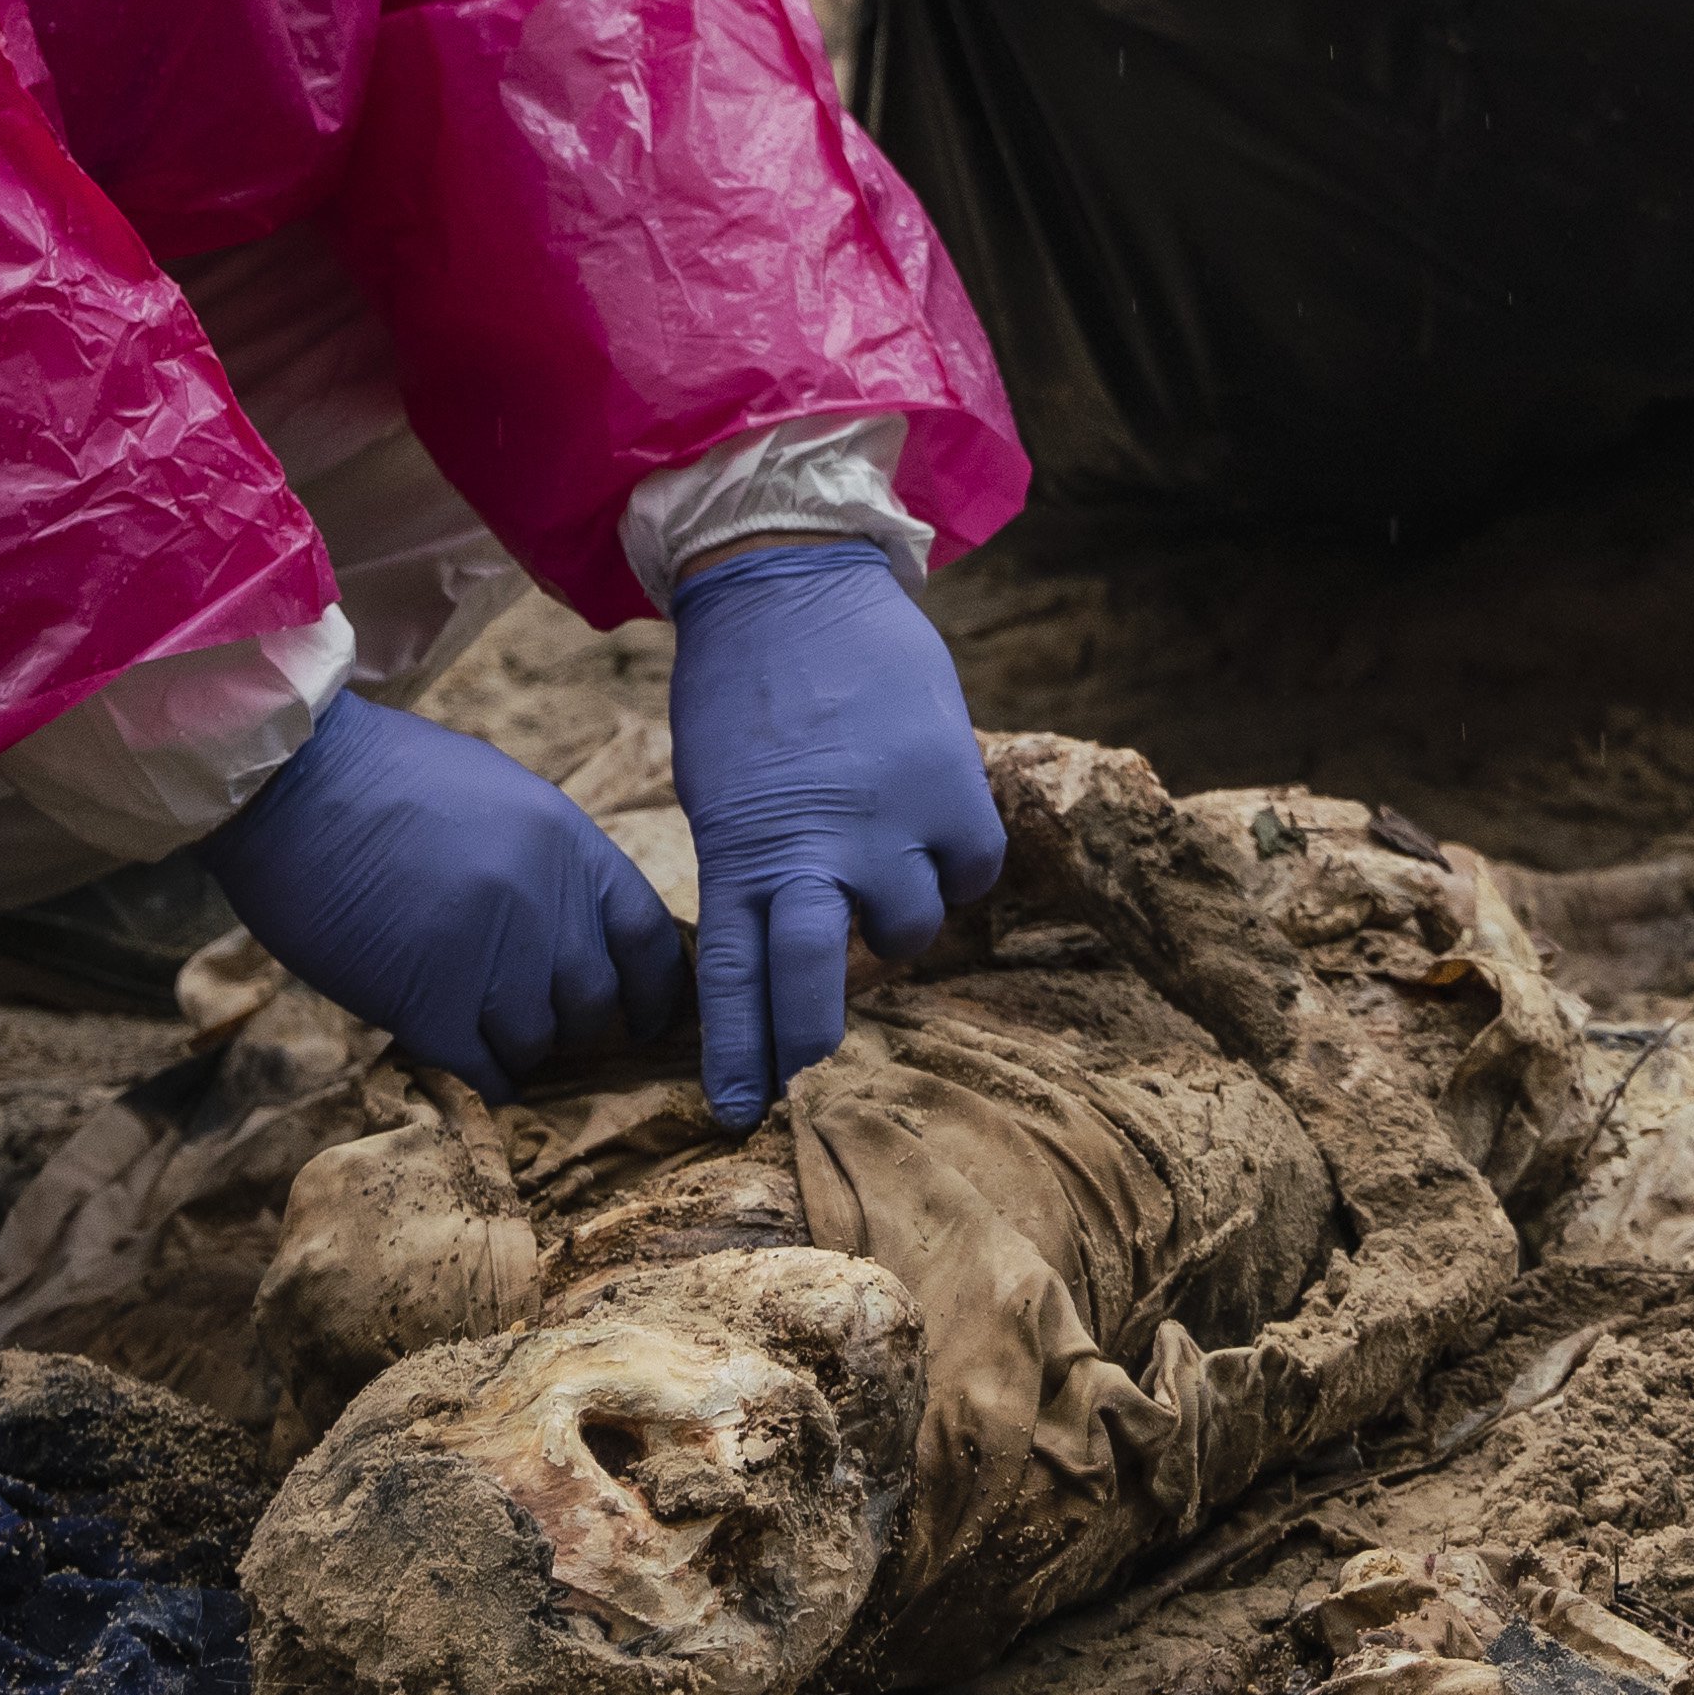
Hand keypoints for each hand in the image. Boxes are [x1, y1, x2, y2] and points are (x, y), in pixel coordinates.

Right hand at [201, 693, 687, 1096]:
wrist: (292, 781)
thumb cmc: (384, 775)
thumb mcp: (498, 792)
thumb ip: (547, 858)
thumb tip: (573, 918)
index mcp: (568, 843)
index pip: (647, 935)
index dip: (656, 988)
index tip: (646, 1019)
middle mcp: (543, 902)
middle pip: (596, 999)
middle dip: (576, 1023)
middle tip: (544, 1024)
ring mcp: (487, 956)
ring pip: (537, 1042)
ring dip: (519, 1049)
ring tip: (489, 1035)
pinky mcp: (425, 1002)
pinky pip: (481, 1070)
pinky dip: (482, 1079)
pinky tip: (467, 1065)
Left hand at [663, 541, 1002, 1117]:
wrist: (796, 583)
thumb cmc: (747, 692)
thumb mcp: (722, 793)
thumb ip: (758, 870)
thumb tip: (798, 944)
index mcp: (742, 854)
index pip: (734, 984)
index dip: (739, 1055)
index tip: (737, 1112)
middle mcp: (816, 852)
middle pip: (818, 985)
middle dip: (812, 1037)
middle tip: (805, 1062)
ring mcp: (890, 824)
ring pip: (911, 930)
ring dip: (895, 917)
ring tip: (877, 870)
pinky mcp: (954, 787)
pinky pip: (971, 871)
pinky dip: (954, 865)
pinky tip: (931, 833)